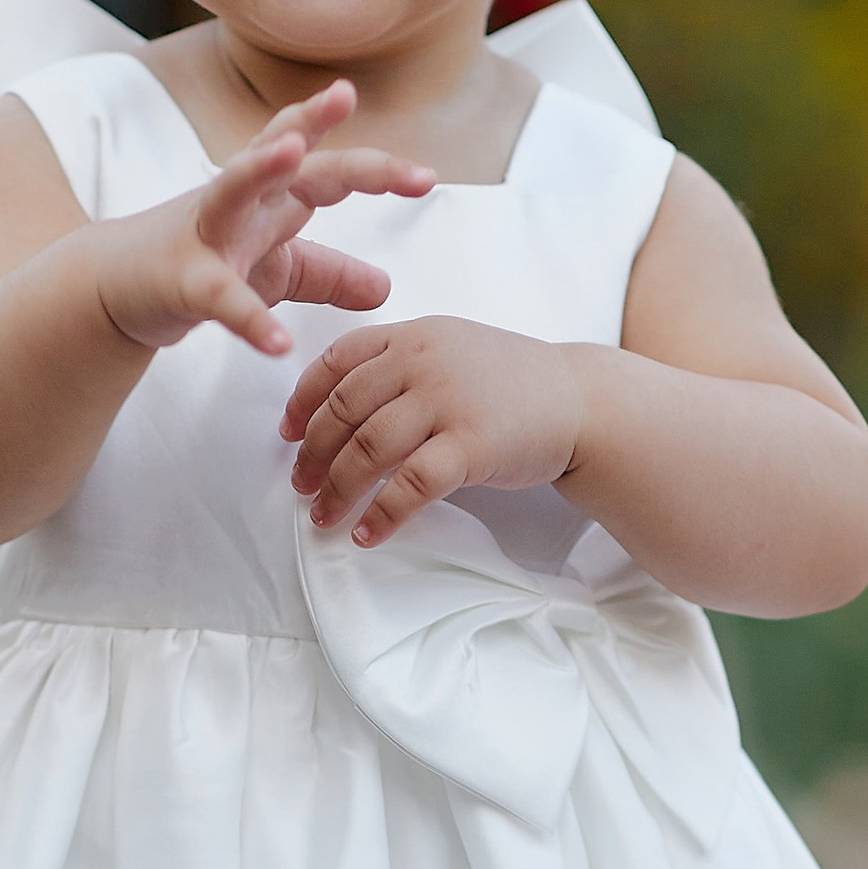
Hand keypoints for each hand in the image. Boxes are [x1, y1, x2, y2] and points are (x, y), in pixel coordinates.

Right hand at [94, 83, 432, 358]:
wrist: (119, 289)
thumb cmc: (203, 265)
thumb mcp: (276, 269)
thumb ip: (330, 274)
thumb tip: (386, 287)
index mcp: (271, 195)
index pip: (327, 166)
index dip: (375, 167)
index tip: (426, 178)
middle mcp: (240, 198)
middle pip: (286, 157)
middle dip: (320, 130)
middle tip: (352, 106)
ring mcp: (206, 231)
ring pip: (232, 186)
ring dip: (260, 165)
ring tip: (292, 151)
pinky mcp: (182, 279)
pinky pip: (218, 296)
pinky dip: (250, 319)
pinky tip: (280, 343)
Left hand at [280, 317, 584, 544]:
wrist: (581, 399)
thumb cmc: (511, 382)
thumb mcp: (452, 349)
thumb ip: (401, 364)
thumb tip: (337, 410)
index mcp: (414, 334)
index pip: (338, 361)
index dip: (302, 400)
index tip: (286, 432)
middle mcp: (424, 361)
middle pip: (344, 410)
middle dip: (313, 452)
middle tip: (300, 483)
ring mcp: (448, 401)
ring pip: (368, 450)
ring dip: (337, 489)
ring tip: (323, 515)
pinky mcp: (472, 445)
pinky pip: (411, 487)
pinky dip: (382, 515)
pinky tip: (368, 534)